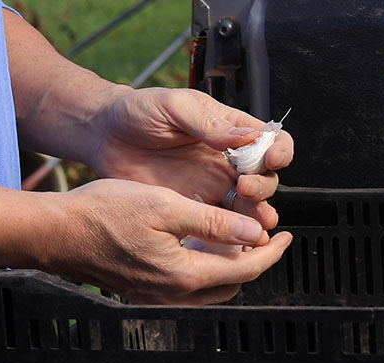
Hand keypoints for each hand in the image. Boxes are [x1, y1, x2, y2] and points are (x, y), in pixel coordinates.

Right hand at [44, 179, 292, 303]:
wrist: (54, 232)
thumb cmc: (103, 213)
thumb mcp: (166, 206)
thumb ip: (214, 222)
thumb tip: (254, 234)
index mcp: (183, 274)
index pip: (246, 269)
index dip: (272, 252)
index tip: (287, 236)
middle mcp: (172, 293)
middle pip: (231, 284)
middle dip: (254, 261)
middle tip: (263, 235)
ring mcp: (155, 295)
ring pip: (210, 287)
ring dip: (229, 265)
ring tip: (236, 236)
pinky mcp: (142, 290)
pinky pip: (187, 285)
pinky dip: (205, 267)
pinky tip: (200, 243)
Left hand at [90, 87, 293, 229]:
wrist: (104, 135)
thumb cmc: (139, 111)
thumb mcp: (175, 106)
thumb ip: (209, 122)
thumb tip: (248, 136)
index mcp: (230, 129)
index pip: (271, 140)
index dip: (279, 150)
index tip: (270, 158)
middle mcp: (227, 160)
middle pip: (266, 178)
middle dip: (264, 186)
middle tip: (245, 186)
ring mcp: (212, 186)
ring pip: (249, 206)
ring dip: (257, 213)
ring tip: (252, 220)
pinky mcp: (193, 207)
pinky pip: (221, 224)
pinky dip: (232, 233)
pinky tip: (231, 235)